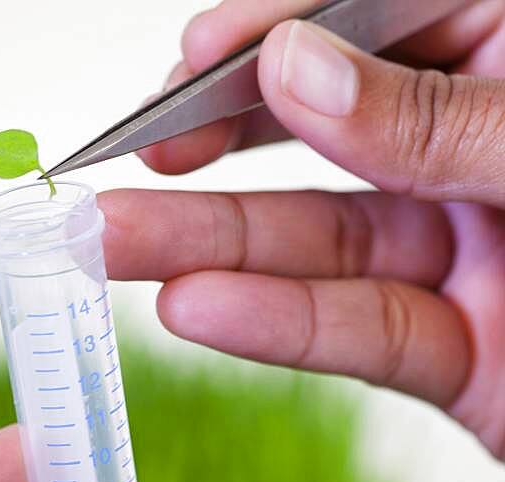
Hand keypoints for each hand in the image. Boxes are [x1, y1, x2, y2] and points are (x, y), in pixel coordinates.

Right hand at [101, 0, 504, 455]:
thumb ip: (438, 115)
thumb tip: (295, 70)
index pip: (386, 12)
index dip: (280, 31)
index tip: (193, 60)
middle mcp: (494, 149)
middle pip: (330, 133)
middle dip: (216, 149)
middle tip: (121, 164)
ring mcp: (473, 252)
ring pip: (322, 242)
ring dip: (208, 249)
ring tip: (109, 246)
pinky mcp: (462, 353)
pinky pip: (359, 332)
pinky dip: (275, 328)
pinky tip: (196, 311)